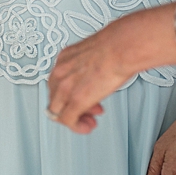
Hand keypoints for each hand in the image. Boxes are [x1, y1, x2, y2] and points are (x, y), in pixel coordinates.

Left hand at [46, 18, 137, 133]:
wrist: (120, 48)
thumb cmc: (115, 47)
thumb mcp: (93, 55)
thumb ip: (87, 67)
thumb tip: (95, 77)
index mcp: (64, 58)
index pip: (57, 82)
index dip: (69, 93)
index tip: (84, 96)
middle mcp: (60, 72)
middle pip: (55, 97)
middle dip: (72, 107)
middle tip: (88, 111)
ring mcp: (65, 87)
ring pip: (57, 110)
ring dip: (74, 118)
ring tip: (89, 121)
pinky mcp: (75, 101)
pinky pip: (67, 120)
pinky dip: (76, 127)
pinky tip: (86, 127)